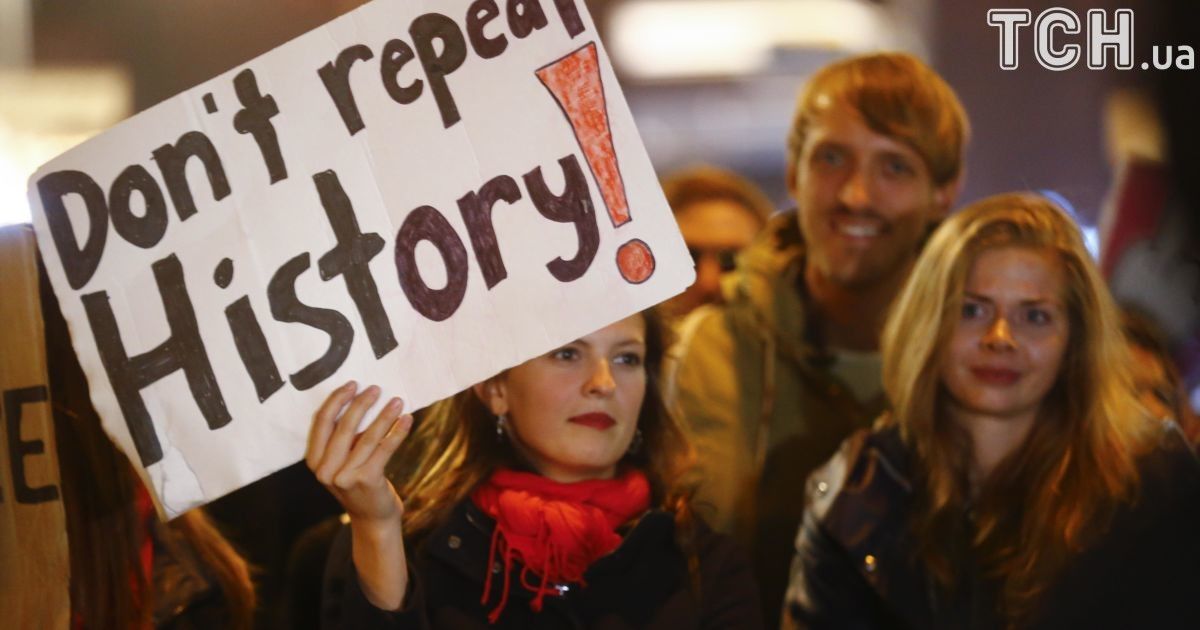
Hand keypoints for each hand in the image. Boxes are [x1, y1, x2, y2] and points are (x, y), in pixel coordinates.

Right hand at [307, 381, 411, 525]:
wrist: (372, 518)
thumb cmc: (358, 482)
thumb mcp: (342, 462)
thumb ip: (343, 438)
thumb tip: (361, 399)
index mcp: (315, 461)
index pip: (321, 422)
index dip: (336, 400)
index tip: (352, 385)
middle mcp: (325, 470)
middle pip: (343, 427)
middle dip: (361, 404)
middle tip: (376, 389)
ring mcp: (345, 477)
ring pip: (367, 437)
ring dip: (385, 415)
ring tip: (397, 401)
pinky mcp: (367, 480)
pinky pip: (384, 449)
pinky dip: (398, 432)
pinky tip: (407, 420)